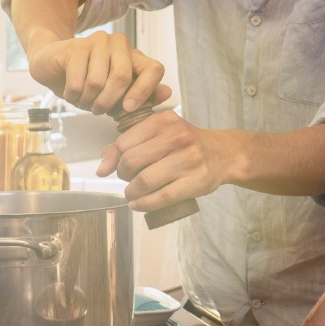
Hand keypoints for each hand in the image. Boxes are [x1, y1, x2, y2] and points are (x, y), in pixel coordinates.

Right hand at [25, 30, 171, 114]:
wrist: (53, 65)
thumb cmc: (89, 81)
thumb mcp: (118, 95)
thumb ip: (142, 96)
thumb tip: (168, 92)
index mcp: (135, 55)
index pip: (154, 70)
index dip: (144, 92)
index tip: (128, 109)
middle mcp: (120, 44)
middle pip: (122, 77)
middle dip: (108, 102)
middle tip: (97, 110)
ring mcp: (98, 41)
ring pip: (98, 82)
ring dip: (88, 101)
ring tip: (83, 101)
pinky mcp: (77, 46)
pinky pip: (78, 81)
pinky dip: (73, 95)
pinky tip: (70, 93)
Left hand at [97, 111, 233, 210]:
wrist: (223, 154)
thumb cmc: (185, 144)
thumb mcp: (159, 134)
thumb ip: (127, 145)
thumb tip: (101, 169)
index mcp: (163, 121)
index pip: (124, 142)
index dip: (117, 159)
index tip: (121, 166)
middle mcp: (177, 137)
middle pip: (132, 161)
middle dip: (123, 176)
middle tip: (127, 180)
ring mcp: (188, 159)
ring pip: (145, 181)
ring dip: (131, 193)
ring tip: (133, 194)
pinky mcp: (196, 181)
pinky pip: (162, 197)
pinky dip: (144, 204)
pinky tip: (139, 204)